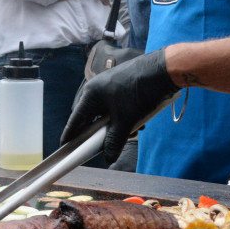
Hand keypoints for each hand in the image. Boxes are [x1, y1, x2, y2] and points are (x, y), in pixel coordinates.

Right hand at [61, 49, 178, 163]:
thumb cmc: (140, 92)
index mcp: (91, 94)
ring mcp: (109, 85)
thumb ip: (114, 141)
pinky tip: (138, 121)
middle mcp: (96, 88)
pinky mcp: (121, 85)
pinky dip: (124, 116)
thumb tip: (108, 158)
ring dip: (116, 125)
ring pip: (107, 112)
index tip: (65, 147)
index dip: (70, 134)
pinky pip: (117, 105)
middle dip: (100, 132)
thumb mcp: (126, 121)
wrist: (163, 70)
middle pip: (92, 116)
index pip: (76, 119)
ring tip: (131, 131)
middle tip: (102, 145)